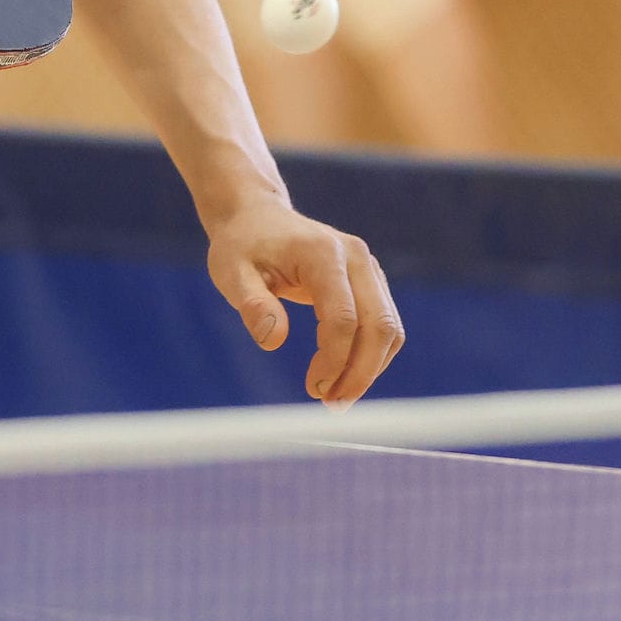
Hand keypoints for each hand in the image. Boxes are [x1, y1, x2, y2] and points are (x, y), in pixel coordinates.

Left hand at [204, 195, 404, 405]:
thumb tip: (273, 340)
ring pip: (389, 328)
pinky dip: (371, 355)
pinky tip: (343, 374)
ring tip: (335, 396)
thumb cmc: (241, 246)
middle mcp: (355, 257)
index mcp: (323, 254)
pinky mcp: (370, 279)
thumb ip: (252, 305)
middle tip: (332, 404)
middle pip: (379, 325)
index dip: (334, 360)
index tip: (313, 388)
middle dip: (361, 372)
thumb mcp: (231, 273)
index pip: (343, 318)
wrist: (257, 216)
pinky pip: (384, 323)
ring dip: (370, 368)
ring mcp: (367, 267)